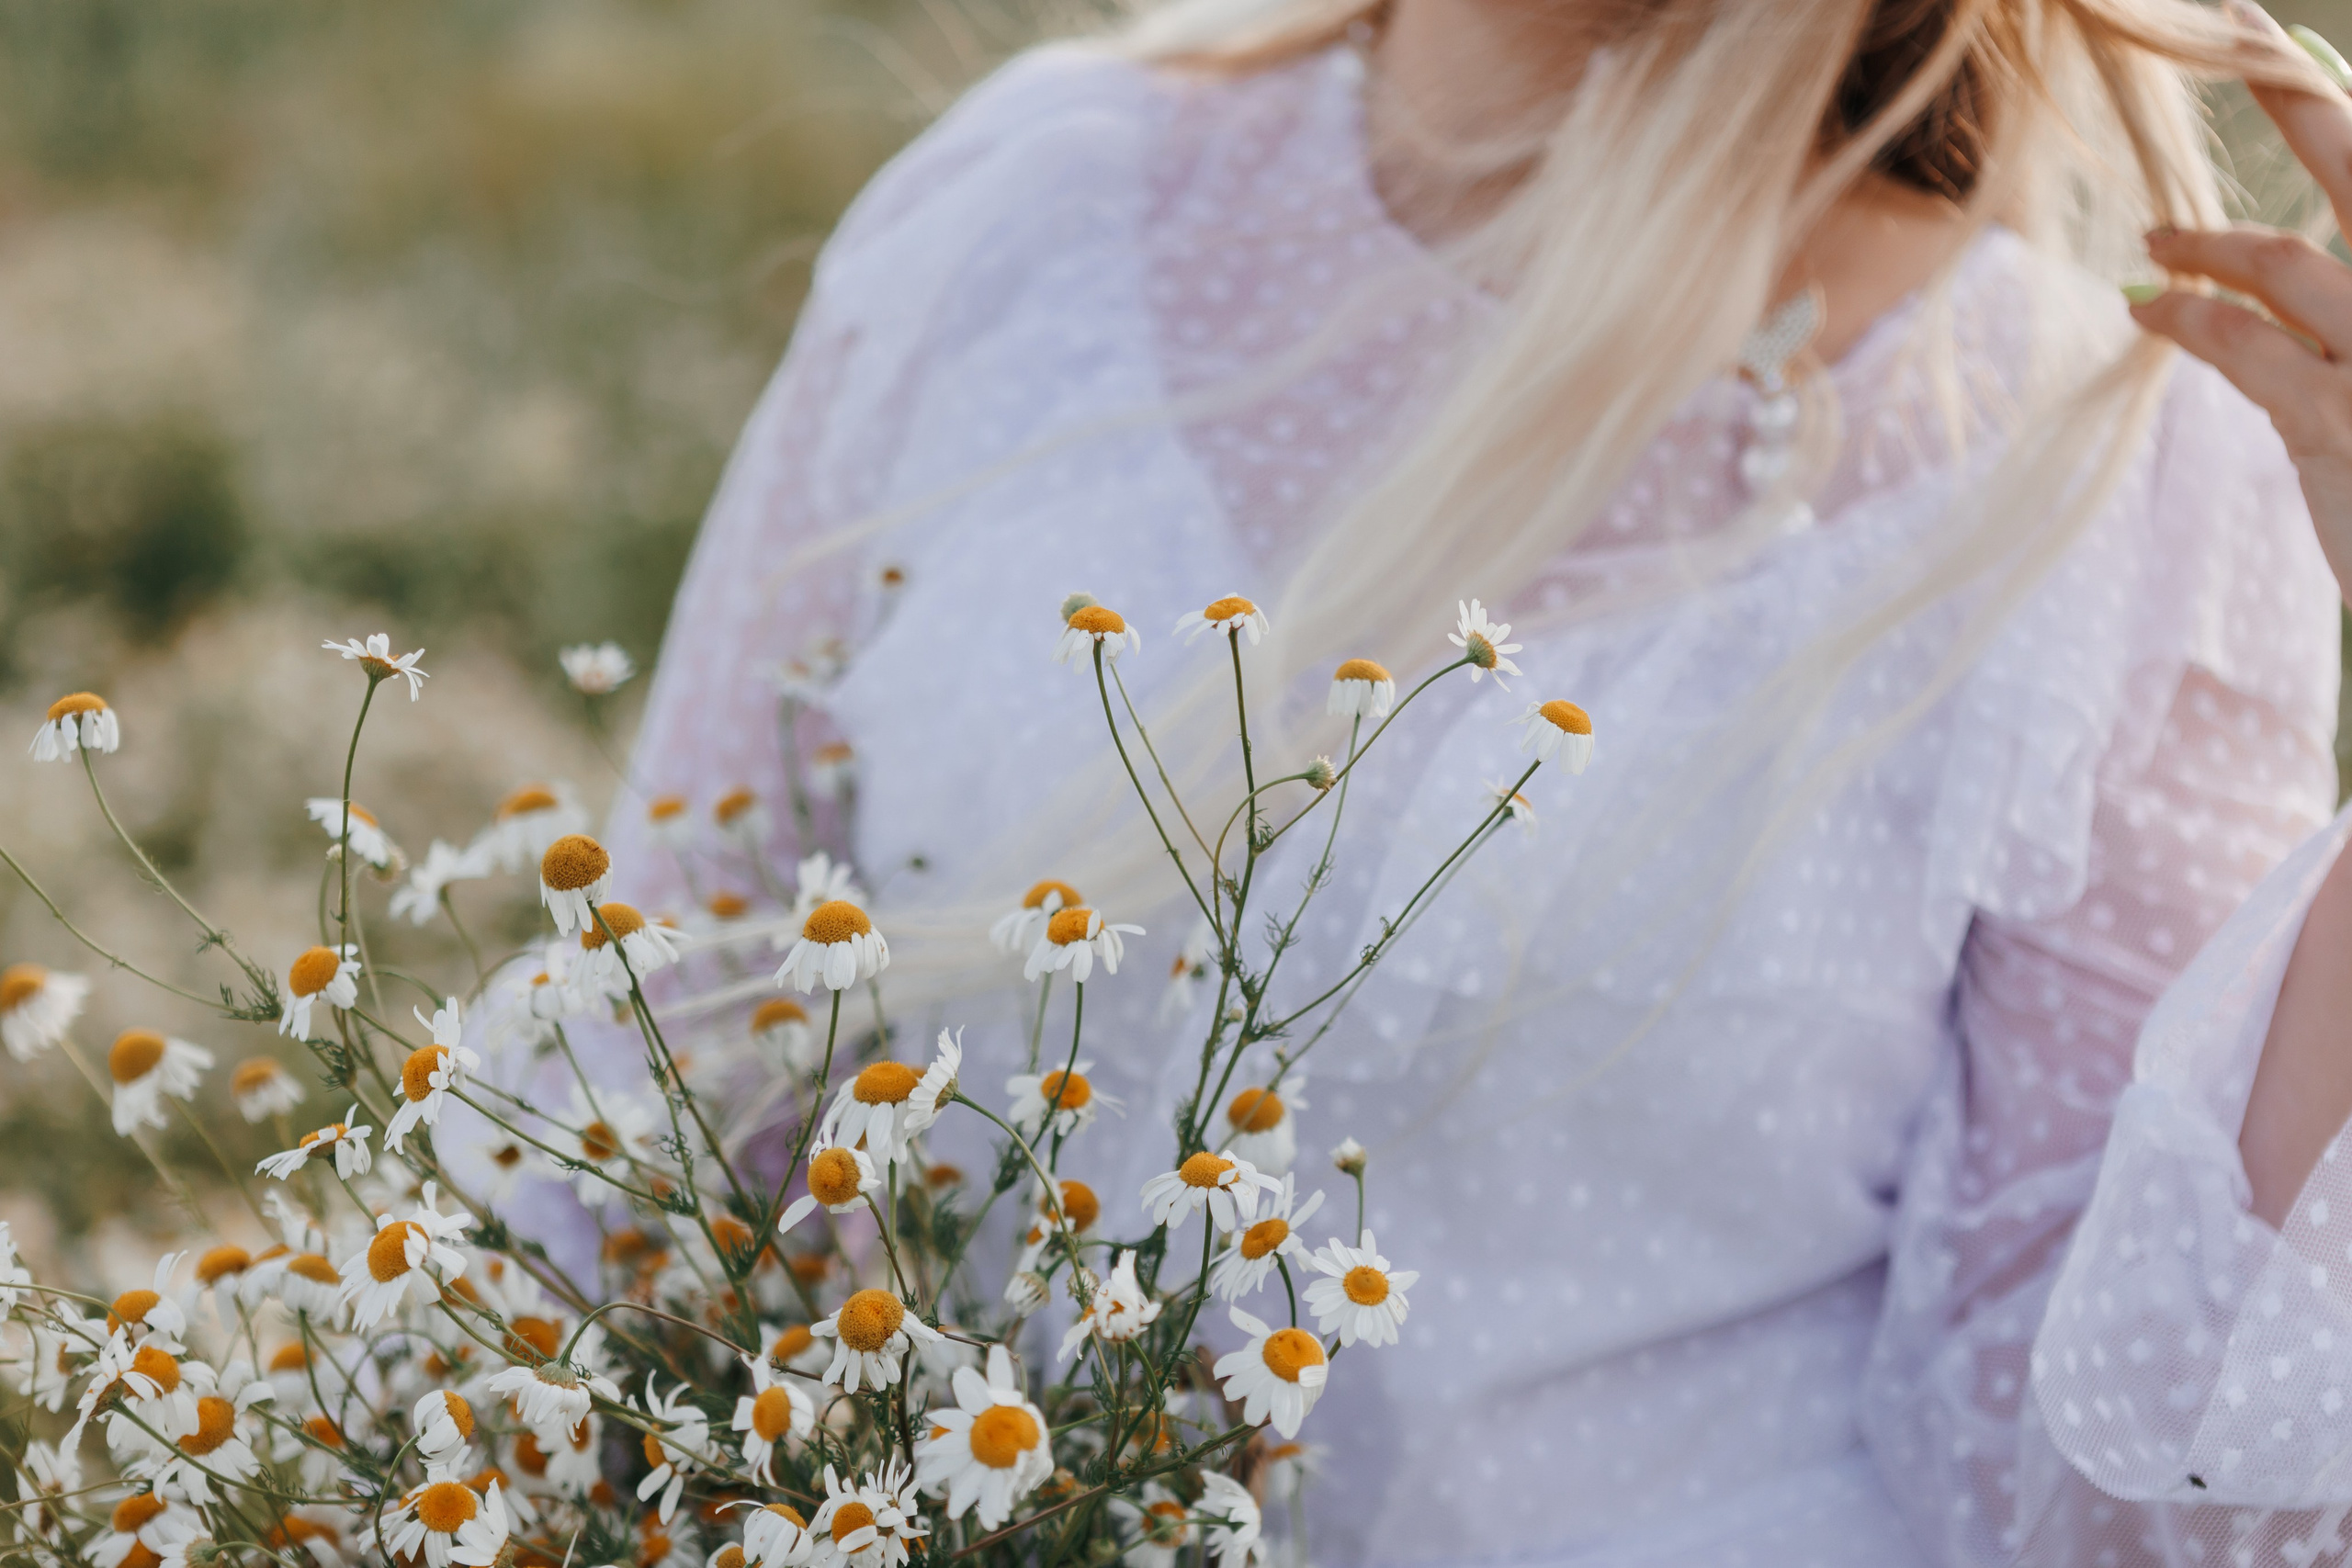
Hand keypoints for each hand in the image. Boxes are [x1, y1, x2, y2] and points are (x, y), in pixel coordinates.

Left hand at [2127, 6, 2351, 600]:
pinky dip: (2187, 321)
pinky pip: (2242, 346)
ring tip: (2156, 238)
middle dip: (2293, 92)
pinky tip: (2150, 311)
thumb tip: (2258, 261)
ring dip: (2208, 240)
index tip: (2265, 42)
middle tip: (2233, 27)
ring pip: (2285, 259)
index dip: (2322, 99)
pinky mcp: (2340, 423)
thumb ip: (2338, 304)